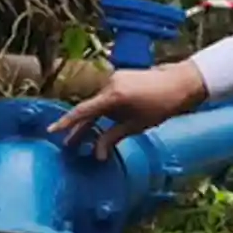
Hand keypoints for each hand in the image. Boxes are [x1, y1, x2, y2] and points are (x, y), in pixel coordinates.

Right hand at [48, 61, 207, 159]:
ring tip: (87, 138)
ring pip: (99, 103)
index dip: (66, 123)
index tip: (52, 131)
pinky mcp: (121, 76)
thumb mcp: (136, 125)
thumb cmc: (161, 106)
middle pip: (89, 109)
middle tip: (70, 145)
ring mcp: (115, 78)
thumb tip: (97, 155)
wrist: (181, 82)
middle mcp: (110, 84)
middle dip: (81, 127)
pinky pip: (107, 95)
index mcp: (113, 96)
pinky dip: (104, 109)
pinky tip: (107, 122)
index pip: (83, 112)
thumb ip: (113, 138)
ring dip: (94, 119)